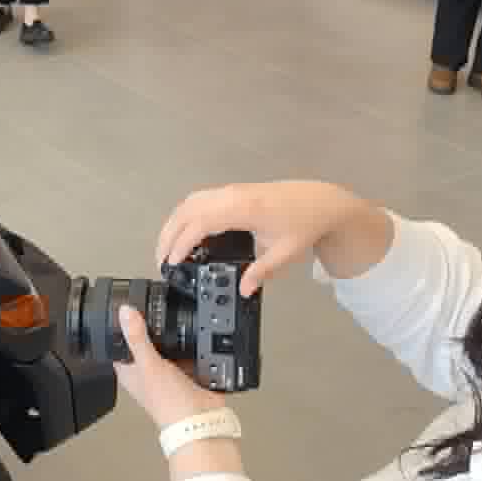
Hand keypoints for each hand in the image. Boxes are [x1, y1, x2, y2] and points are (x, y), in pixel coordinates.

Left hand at [113, 306, 225, 430]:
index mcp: (129, 370)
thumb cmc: (168, 405)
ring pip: (167, 344)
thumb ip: (137, 338)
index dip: (121, 326)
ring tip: (175, 321)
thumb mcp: (149, 364)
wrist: (200, 419)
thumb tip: (125, 313)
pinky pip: (187, 350)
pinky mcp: (187, 370)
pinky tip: (193, 336)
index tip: (126, 309)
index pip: (119, 343)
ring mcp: (167, 371)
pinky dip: (190, 343)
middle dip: (151, 327)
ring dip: (173, 335)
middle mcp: (146, 370)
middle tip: (154, 310)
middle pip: (146, 340)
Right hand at [154, 180, 381, 294]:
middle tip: (161, 260)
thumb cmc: (304, 223)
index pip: (200, 223)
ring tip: (167, 247)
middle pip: (187, 210)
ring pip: (190, 201)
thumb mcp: (285, 252)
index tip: (172, 262)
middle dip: (168, 234)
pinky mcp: (233, 191)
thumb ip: (262, 272)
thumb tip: (243, 290)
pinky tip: (185, 232)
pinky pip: (200, 199)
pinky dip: (186, 215)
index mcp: (244, 209)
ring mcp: (232, 190)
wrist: (320, 201)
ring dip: (174, 223)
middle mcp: (233, 195)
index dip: (181, 243)